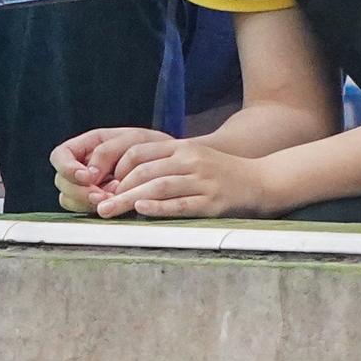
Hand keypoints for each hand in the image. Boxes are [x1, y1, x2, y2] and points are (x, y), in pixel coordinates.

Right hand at [51, 125, 170, 213]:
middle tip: (102, 196)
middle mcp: (83, 166)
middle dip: (80, 190)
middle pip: (62, 181)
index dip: (67, 167)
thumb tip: (89, 174)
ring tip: (111, 200)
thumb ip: (107, 152)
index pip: (60, 156)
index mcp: (87, 145)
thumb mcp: (132, 140)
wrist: (170, 164)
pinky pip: (84, 209)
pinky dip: (96, 209)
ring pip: (69, 199)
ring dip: (87, 202)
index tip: (87, 177)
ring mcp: (88, 186)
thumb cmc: (153, 146)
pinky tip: (114, 205)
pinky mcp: (97, 201)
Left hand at [93, 136, 286, 219]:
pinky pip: (181, 204)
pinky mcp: (213, 202)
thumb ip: (165, 165)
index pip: (138, 153)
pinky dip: (159, 207)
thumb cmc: (223, 174)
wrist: (264, 181)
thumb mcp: (194, 159)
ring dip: (128, 200)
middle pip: (143, 172)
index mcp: (183, 149)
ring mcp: (203, 181)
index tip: (102, 186)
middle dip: (116, 189)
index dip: (116, 169)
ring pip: (158, 187)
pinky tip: (142, 210)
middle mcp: (191, 161)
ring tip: (109, 211)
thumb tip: (126, 182)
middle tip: (97, 204)